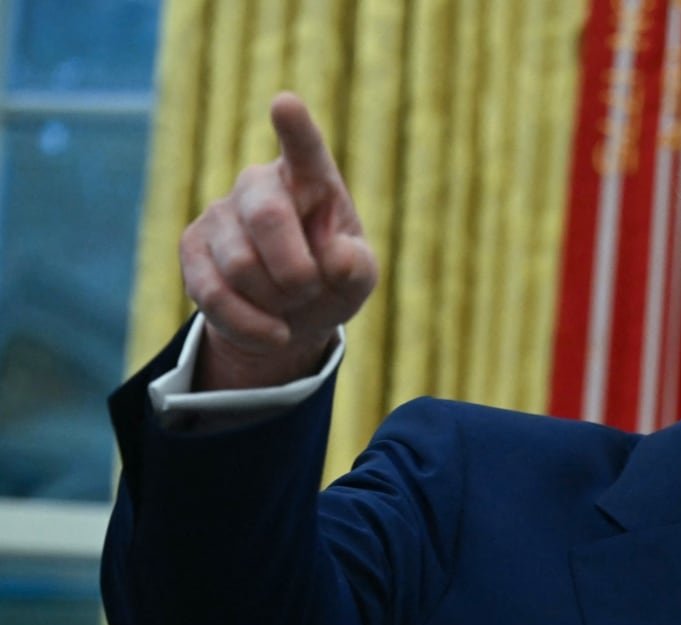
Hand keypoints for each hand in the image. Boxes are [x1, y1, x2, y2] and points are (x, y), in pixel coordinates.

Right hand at [180, 92, 376, 389]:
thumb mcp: (358, 277)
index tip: (285, 104)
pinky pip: (213, 295)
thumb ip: (356, 266)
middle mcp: (260, 184)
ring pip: (240, 265)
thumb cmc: (332, 280)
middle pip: (267, 217)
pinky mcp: (191, 248)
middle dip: (296, 270)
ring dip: (276, 301)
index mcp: (311, 178)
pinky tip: (273, 331)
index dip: (295, 128)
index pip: (304, 148)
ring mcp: (220, 213)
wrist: (289, 316)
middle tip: (310, 287)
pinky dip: (250, 325)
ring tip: (290, 303)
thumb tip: (334, 258)